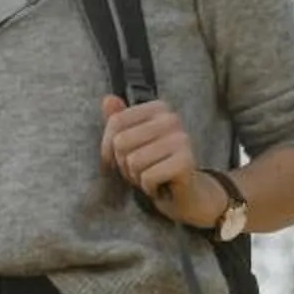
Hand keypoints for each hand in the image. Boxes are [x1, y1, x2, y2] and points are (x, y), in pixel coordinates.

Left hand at [99, 95, 215, 225]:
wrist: (185, 194)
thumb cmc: (155, 165)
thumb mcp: (132, 143)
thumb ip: (119, 121)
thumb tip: (107, 99)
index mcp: (159, 108)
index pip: (116, 122)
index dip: (108, 147)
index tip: (120, 158)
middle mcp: (172, 119)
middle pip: (121, 142)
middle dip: (124, 164)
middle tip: (140, 170)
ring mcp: (181, 140)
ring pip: (133, 161)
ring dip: (136, 177)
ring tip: (150, 177)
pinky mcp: (185, 162)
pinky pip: (147, 177)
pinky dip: (149, 187)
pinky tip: (160, 185)